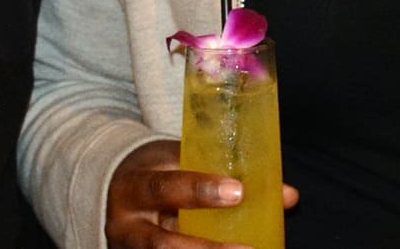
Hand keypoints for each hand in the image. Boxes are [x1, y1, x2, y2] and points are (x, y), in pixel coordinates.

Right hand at [104, 138, 297, 248]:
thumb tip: (287, 195)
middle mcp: (127, 226)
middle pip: (161, 245)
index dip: (198, 191)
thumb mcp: (180, 159)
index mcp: (134, 187)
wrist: (111, 190)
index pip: (163, 188)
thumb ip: (225, 170)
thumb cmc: (157, 170)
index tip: (238, 191)